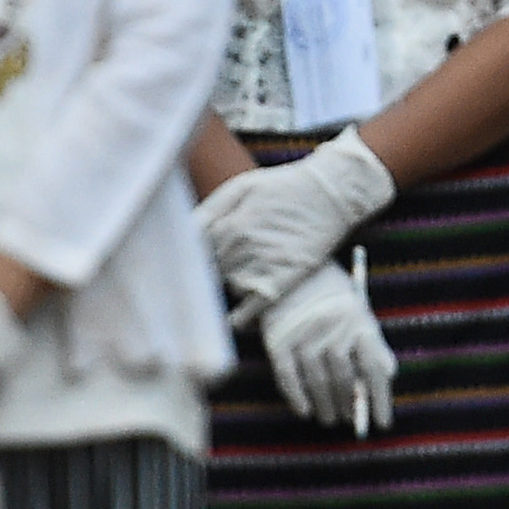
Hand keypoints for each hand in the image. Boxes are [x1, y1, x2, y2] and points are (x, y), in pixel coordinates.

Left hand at [199, 129, 397, 318]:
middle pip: (210, 272)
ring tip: (245, 273)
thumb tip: (181, 235)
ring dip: (231, 285)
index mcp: (225, 224)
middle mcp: (239, 246)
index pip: (190, 254)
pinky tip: (235, 320)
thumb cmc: (282, 188)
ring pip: (230, 288)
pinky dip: (240, 319)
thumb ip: (208, 212)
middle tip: (215, 271)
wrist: (330, 193)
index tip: (179, 270)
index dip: (185, 261)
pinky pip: (251, 311)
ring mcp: (260, 264)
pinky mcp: (282, 281)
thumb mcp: (240, 188)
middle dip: (209, 272)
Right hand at [259, 260, 396, 434]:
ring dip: (326, 406)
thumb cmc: (332, 295)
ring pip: (318, 382)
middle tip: (350, 419)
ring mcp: (304, 336)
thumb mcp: (359, 311)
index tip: (383, 423)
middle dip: (349, 405)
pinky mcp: (278, 341)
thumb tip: (387, 377)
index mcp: (358, 321)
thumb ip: (373, 344)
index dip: (380, 400)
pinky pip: (289, 377)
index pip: (373, 369)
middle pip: (344, 379)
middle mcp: (332, 329)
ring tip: (329, 419)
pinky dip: (297, 397)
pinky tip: (305, 411)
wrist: (289, 269)